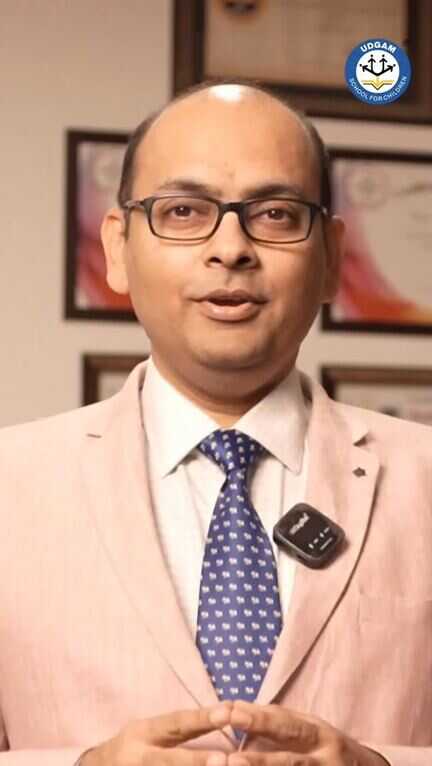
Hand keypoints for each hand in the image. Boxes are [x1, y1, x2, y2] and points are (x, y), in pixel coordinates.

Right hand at [81, 703, 234, 765]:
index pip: (177, 723)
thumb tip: (227, 712)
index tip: (227, 712)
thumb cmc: (133, 750)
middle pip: (169, 760)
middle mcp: (139, 757)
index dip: (201, 718)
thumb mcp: (149, 734)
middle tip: (223, 761)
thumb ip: (179, 730)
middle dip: (196, 761)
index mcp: (145, 733)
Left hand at [226, 701, 389, 764]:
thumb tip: (237, 709)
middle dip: (259, 763)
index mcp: (321, 736)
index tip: (233, 715)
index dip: (261, 720)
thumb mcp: (313, 729)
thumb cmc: (330, 749)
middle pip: (290, 763)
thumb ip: (280, 721)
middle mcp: (326, 761)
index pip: (288, 725)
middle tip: (229, 760)